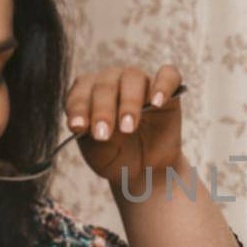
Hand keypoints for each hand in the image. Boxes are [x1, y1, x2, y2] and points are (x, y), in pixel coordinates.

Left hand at [65, 64, 184, 187]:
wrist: (146, 170)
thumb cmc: (117, 157)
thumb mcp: (100, 154)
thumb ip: (95, 139)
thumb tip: (93, 125)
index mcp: (89, 94)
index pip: (80, 92)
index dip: (78, 108)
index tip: (78, 127)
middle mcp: (113, 81)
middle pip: (105, 84)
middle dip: (102, 110)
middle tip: (103, 135)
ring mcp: (141, 83)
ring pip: (133, 77)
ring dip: (129, 102)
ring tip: (128, 127)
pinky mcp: (168, 89)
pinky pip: (168, 76)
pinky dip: (163, 86)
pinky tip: (157, 102)